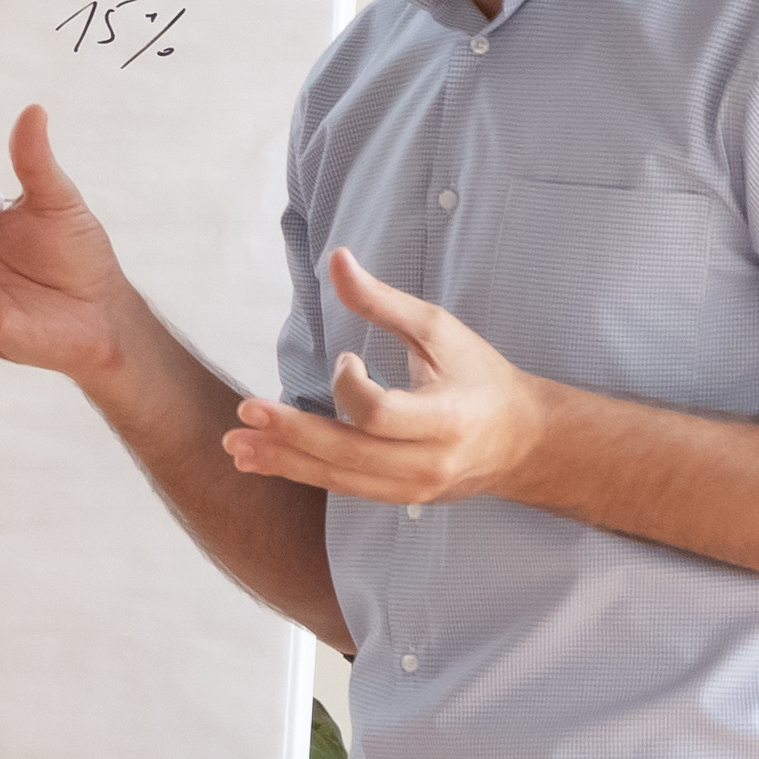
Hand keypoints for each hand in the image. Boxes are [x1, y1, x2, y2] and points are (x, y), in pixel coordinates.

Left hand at [218, 250, 558, 507]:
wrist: (522, 441)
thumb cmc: (480, 376)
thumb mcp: (440, 331)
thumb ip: (383, 302)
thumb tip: (336, 258)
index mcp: (447, 418)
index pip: (380, 414)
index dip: (349, 386)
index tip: (347, 358)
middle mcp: (428, 463)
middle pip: (348, 452)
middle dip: (291, 432)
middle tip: (244, 412)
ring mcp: (412, 489)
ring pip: (338, 477)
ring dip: (282, 460)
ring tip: (235, 444)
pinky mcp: (398, 499)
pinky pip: (341, 487)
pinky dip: (299, 472)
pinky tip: (260, 460)